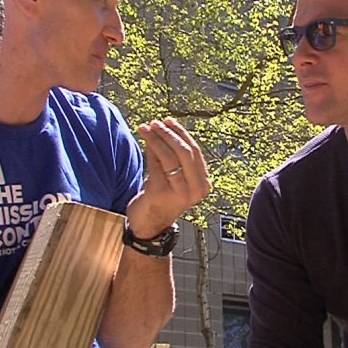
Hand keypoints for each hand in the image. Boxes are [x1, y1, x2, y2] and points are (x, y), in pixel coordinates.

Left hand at [126, 117, 209, 237]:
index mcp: (203, 184)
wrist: (149, 226)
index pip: (195, 152)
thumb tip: (162, 128)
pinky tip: (144, 140)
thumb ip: (170, 156)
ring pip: (170, 156)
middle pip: (185, 152)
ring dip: (157, 139)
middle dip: (168, 134)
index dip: (181, 134)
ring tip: (146, 127)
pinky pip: (155, 164)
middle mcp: (196, 190)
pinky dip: (150, 150)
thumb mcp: (170, 176)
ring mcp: (179, 193)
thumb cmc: (160, 198)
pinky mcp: (160, 193)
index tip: (168, 121)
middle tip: (155, 123)